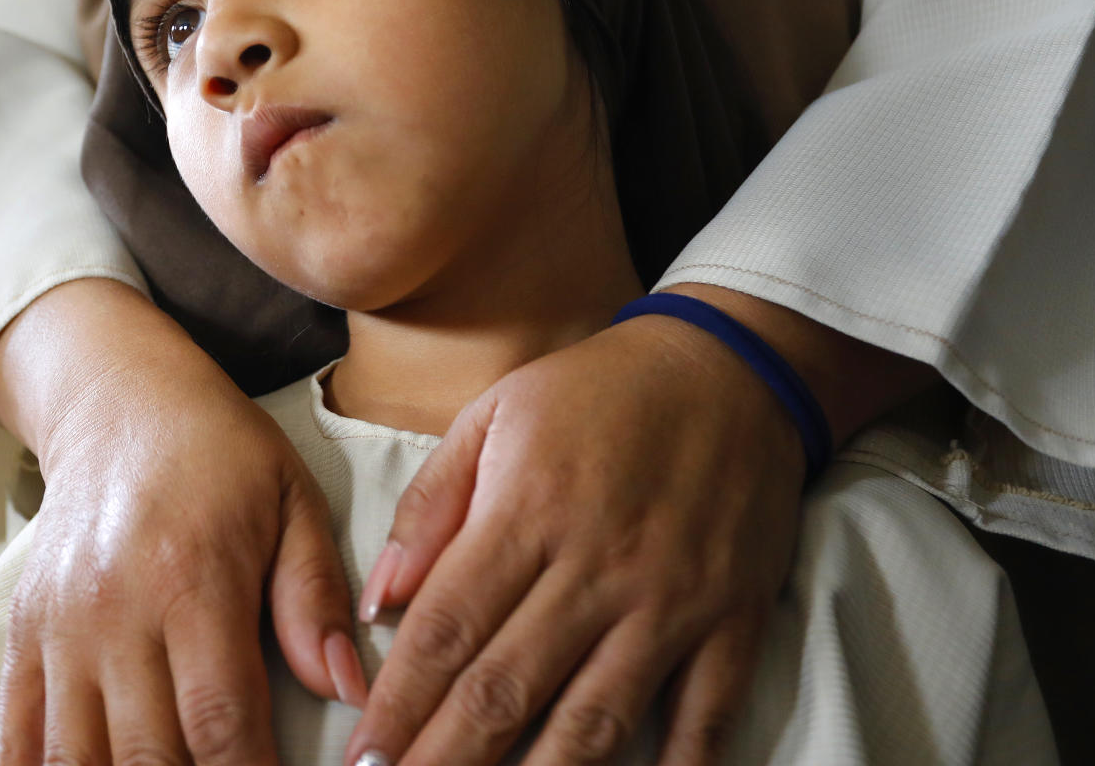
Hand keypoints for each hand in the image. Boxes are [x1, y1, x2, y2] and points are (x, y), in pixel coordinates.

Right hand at [0, 353, 366, 765]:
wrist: (116, 399)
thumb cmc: (219, 450)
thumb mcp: (291, 500)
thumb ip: (314, 597)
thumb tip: (345, 690)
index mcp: (192, 579)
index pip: (220, 723)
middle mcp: (115, 611)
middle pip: (148, 759)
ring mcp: (59, 628)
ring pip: (76, 761)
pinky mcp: (22, 634)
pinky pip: (18, 737)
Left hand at [345, 316, 806, 765]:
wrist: (731, 367)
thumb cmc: (598, 392)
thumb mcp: (496, 414)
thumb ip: (432, 506)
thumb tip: (378, 601)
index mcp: (528, 511)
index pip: (447, 629)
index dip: (399, 703)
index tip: (362, 757)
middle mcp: (596, 566)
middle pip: (506, 688)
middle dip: (446, 757)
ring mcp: (670, 600)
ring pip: (595, 720)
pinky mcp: (732, 620)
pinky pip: (704, 716)